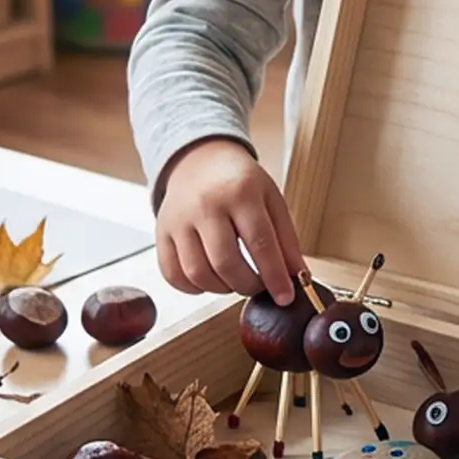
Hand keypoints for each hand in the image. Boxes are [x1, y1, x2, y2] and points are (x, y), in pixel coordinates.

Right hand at [155, 138, 303, 304]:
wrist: (200, 161)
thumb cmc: (241, 183)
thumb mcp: (272, 200)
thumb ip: (286, 240)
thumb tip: (298, 278)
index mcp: (241, 192)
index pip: (260, 243)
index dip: (275, 276)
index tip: (285, 298)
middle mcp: (205, 205)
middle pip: (225, 262)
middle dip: (247, 285)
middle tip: (258, 286)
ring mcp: (178, 220)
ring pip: (197, 273)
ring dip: (221, 288)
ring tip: (235, 280)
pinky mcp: (160, 232)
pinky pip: (172, 274)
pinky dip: (193, 288)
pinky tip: (210, 279)